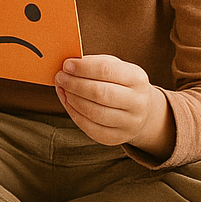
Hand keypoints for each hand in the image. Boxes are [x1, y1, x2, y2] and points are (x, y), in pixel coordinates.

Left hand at [55, 54, 173, 154]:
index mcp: (137, 79)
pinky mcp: (117, 137)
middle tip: (60, 77)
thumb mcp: (114, 67)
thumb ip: (92, 64)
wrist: (140, 110)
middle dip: (75, 84)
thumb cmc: (119, 83)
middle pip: (100, 93)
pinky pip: (90, 128)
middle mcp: (138, 102)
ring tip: (63, 89)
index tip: (66, 65)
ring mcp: (130, 123)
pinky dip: (74, 113)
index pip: (106, 70)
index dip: (83, 67)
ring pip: (95, 112)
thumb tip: (68, 65)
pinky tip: (68, 102)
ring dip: (72, 99)